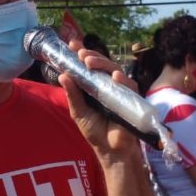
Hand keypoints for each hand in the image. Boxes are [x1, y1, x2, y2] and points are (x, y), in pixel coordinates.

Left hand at [58, 42, 140, 162]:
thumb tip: (62, 76)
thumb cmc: (95, 131)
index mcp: (94, 86)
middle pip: (102, 64)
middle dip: (92, 56)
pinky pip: (130, 85)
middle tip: (81, 54)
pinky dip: (123, 79)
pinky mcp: (132, 99)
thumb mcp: (79, 112)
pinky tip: (114, 77)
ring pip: (115, 70)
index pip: (89, 66)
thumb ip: (72, 95)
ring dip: (103, 63)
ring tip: (90, 62)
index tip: (72, 45)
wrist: (110, 150)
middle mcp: (108, 85)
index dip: (82, 54)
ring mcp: (121, 90)